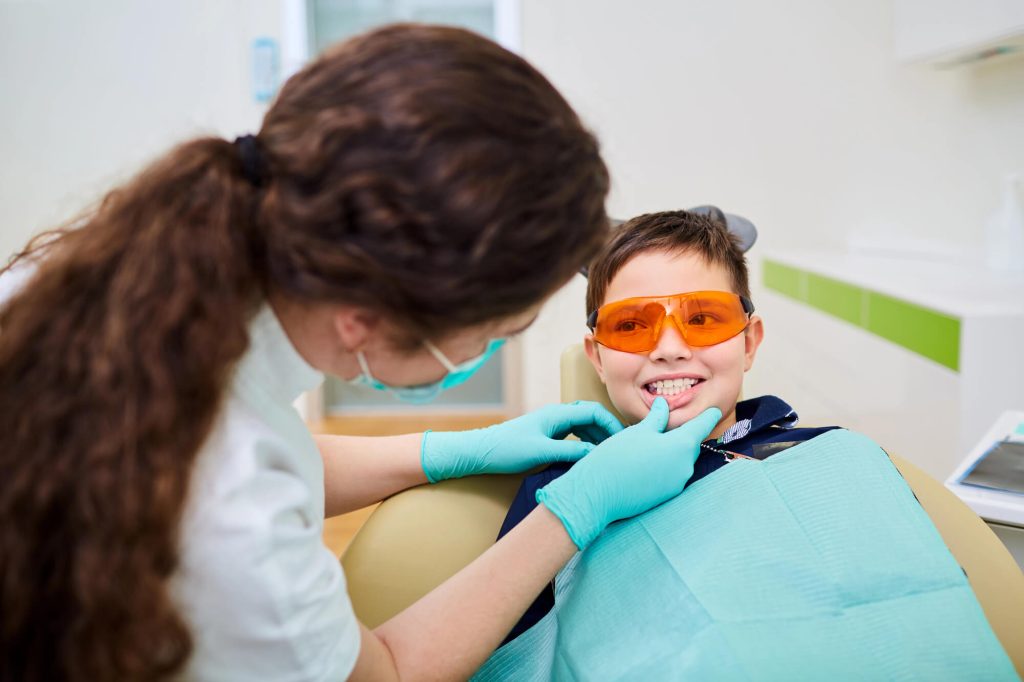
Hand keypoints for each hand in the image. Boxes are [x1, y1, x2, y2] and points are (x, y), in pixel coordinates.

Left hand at [420, 401, 624, 482]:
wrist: (481, 452)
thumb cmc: (507, 450)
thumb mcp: (541, 452)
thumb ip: (570, 451)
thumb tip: (596, 453)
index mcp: (557, 414)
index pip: (594, 412)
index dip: (612, 425)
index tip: (624, 441)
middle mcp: (556, 415)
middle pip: (591, 416)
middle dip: (608, 429)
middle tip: (622, 447)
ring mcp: (551, 424)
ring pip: (583, 425)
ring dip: (597, 436)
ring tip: (609, 453)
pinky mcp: (546, 434)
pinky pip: (573, 433)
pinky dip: (585, 441)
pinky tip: (589, 455)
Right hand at [536, 397, 720, 549]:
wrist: (599, 492)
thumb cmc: (618, 456)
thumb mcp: (638, 431)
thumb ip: (657, 418)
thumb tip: (664, 405)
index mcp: (682, 445)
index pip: (702, 426)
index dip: (708, 416)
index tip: (715, 410)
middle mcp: (685, 466)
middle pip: (691, 444)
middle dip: (685, 434)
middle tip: (672, 424)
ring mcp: (677, 484)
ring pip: (681, 460)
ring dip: (673, 450)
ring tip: (653, 443)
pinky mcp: (667, 496)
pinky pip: (672, 474)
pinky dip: (666, 465)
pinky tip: (648, 461)